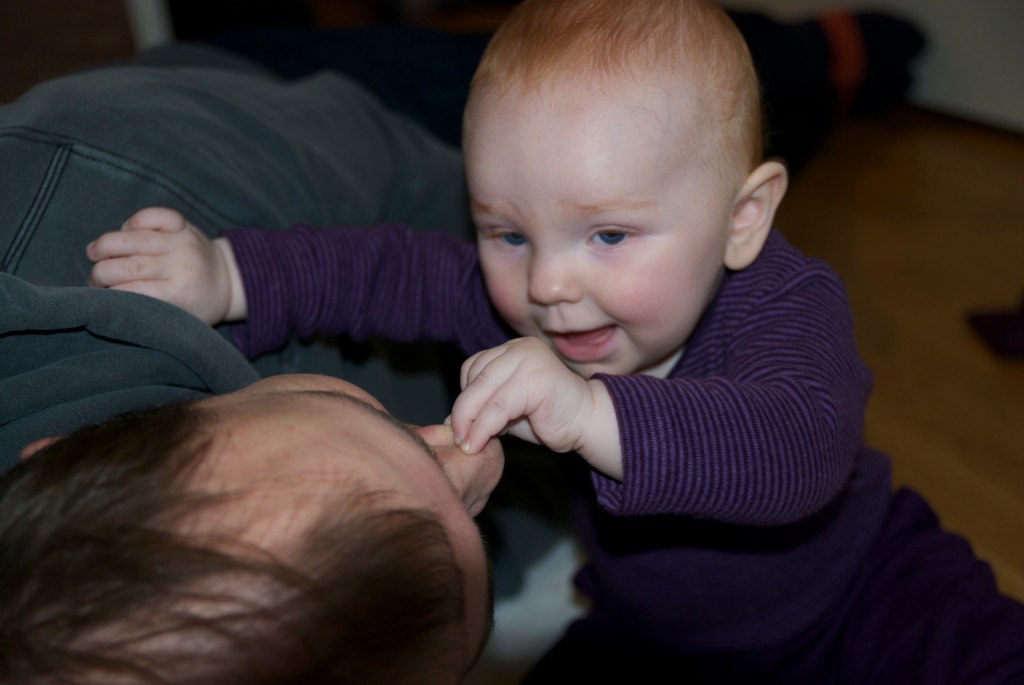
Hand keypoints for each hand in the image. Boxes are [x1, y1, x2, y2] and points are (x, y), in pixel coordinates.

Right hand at [87, 207, 245, 324]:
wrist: (228, 281)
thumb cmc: (196, 305)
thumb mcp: (176, 320)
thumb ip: (145, 312)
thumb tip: (105, 302)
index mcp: (180, 294)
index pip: (132, 291)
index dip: (108, 292)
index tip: (98, 295)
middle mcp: (181, 265)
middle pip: (129, 265)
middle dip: (102, 271)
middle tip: (95, 277)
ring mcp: (182, 242)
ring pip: (135, 238)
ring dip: (106, 244)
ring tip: (94, 252)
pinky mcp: (183, 225)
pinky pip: (154, 215)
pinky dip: (135, 220)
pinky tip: (124, 230)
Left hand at [451, 337, 621, 477]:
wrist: (587, 423)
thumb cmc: (549, 417)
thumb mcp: (508, 409)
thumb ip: (484, 407)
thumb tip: (449, 421)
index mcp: (513, 349)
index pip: (474, 366)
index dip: (465, 395)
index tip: (463, 423)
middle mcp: (520, 348)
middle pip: (475, 377)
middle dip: (462, 411)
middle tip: (457, 438)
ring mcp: (529, 360)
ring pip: (484, 392)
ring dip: (470, 422)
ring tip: (468, 444)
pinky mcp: (536, 379)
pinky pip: (498, 406)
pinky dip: (483, 428)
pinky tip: (479, 443)